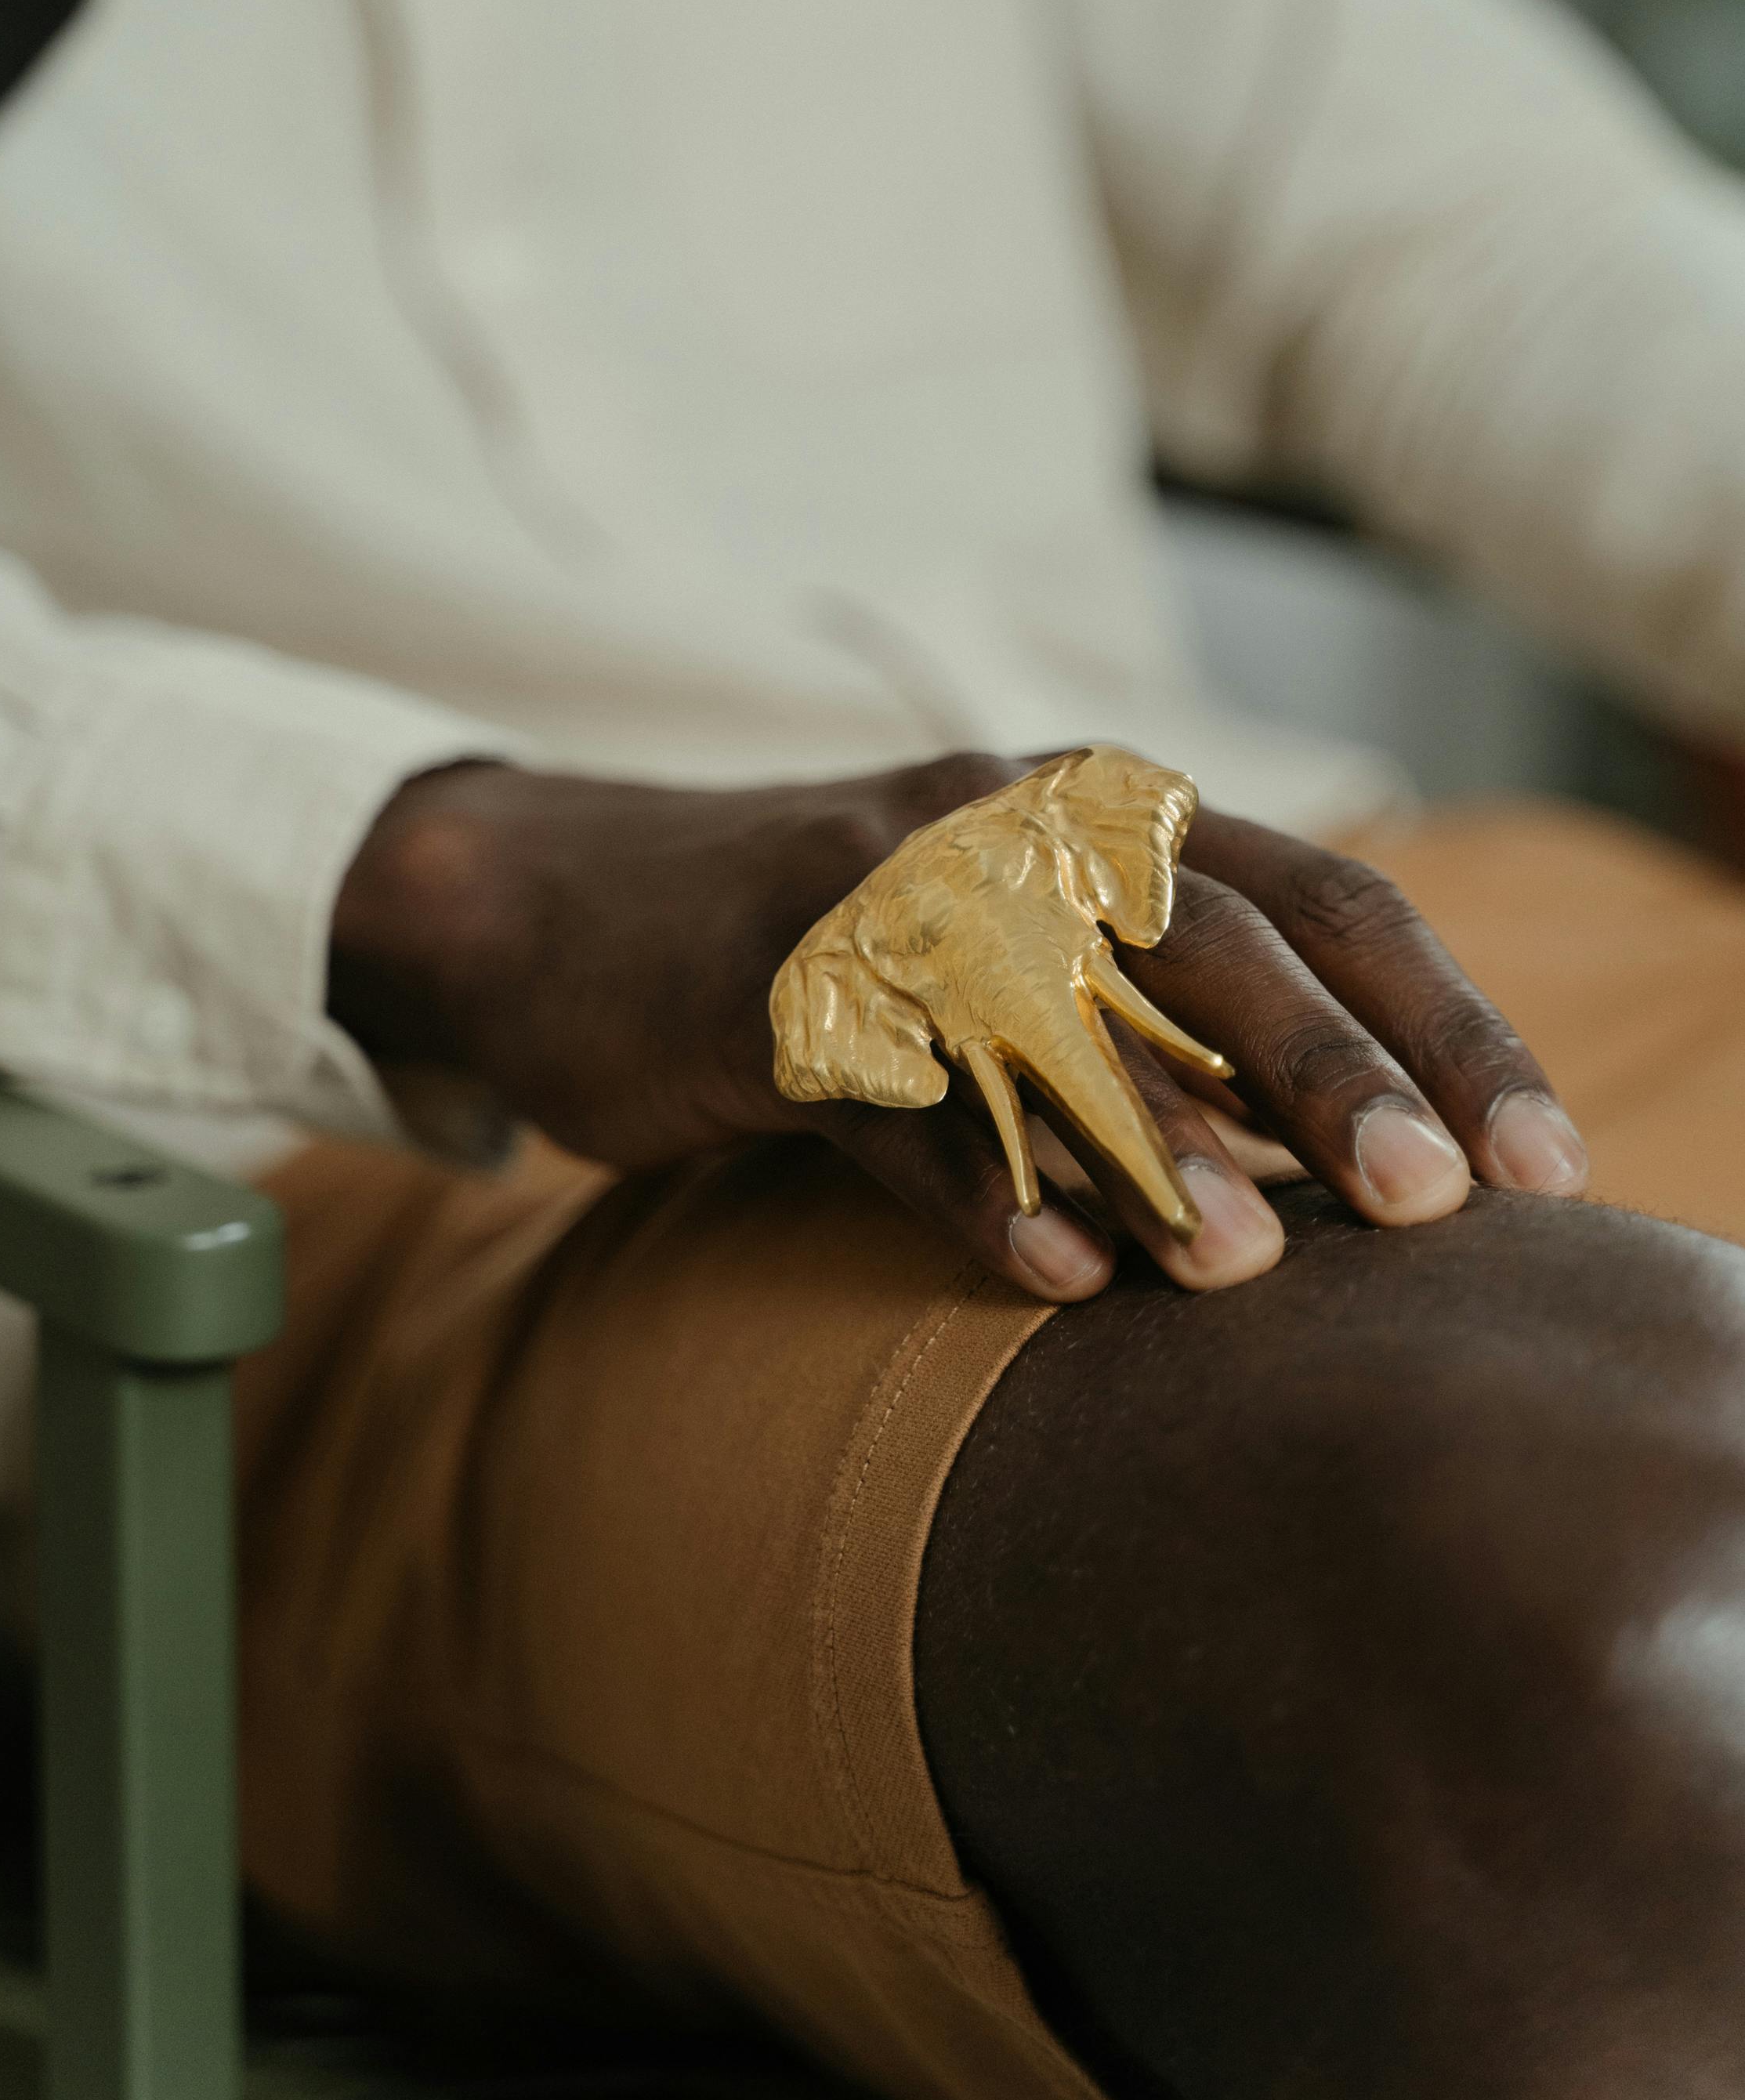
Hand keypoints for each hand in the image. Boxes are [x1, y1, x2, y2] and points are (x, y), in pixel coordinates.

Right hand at [328, 751, 1587, 1302]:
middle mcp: (1019, 828)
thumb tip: (1345, 1193)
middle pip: (1219, 928)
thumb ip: (1168, 1042)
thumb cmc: (835, 961)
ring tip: (1251, 1268)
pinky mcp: (762, 980)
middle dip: (1333, 1065)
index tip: (1542, 1168)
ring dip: (1156, 1134)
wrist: (556, 906)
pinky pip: (885, 1086)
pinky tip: (1047, 1277)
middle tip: (1434, 1204)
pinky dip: (968, 1182)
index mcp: (1111, 822)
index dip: (1444, 1026)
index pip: (1329, 900)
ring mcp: (885, 891)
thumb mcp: (1018, 972)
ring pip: (1054, 1001)